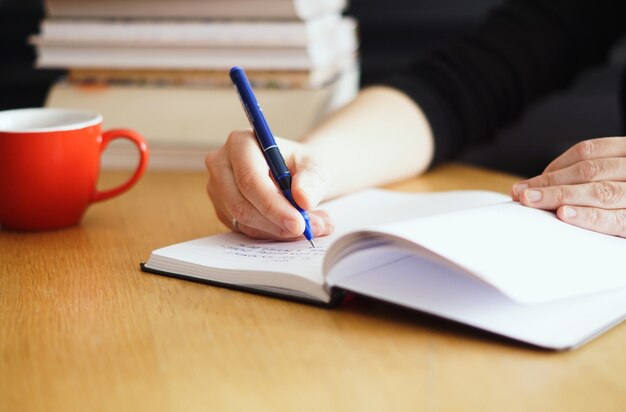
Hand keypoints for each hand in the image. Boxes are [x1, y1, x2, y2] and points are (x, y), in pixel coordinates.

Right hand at [205, 130, 333, 239]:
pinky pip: (244, 229)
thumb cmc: (301, 164)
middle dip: (275, 222)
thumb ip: (312, 181)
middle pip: (240, 204)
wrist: (294, 172)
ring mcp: (217, 188)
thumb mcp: (315, 166)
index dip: (273, 205)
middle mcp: (221, 164)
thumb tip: (303, 200)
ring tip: (309, 227)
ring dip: (277, 230)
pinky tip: (292, 227)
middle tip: (306, 230)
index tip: (298, 223)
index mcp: (241, 143)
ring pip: (243, 220)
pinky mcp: (222, 209)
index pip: (250, 180)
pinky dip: (271, 233)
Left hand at [511, 137, 625, 236]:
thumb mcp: (615, 175)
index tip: (528, 183)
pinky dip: (587, 216)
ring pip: (599, 191)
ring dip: (560, 196)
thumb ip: (590, 176)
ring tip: (533, 201)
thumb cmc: (624, 194)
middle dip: (550, 183)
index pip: (588, 152)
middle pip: (588, 171)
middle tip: (521, 194)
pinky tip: (564, 214)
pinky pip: (613, 218)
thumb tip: (543, 185)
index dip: (555, 166)